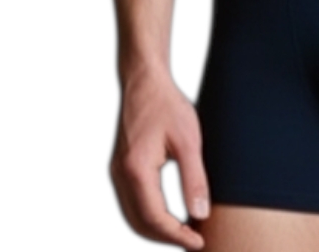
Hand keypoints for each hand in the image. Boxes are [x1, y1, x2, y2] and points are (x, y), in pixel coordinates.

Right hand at [109, 63, 210, 249]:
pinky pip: (132, 202)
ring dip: (157, 229)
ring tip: (186, 232)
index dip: (177, 235)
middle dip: (167, 237)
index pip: (155, 218)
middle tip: (195, 241)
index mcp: (136, 170)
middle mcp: (121, 175)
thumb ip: (194, 178)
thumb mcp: (188, 140)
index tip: (199, 242)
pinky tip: (170, 215)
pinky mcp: (121, 167)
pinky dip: (150, 215)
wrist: (145, 81)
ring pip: (134, 216)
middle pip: (140, 223)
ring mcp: (117, 172)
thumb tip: (201, 213)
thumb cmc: (167, 105)